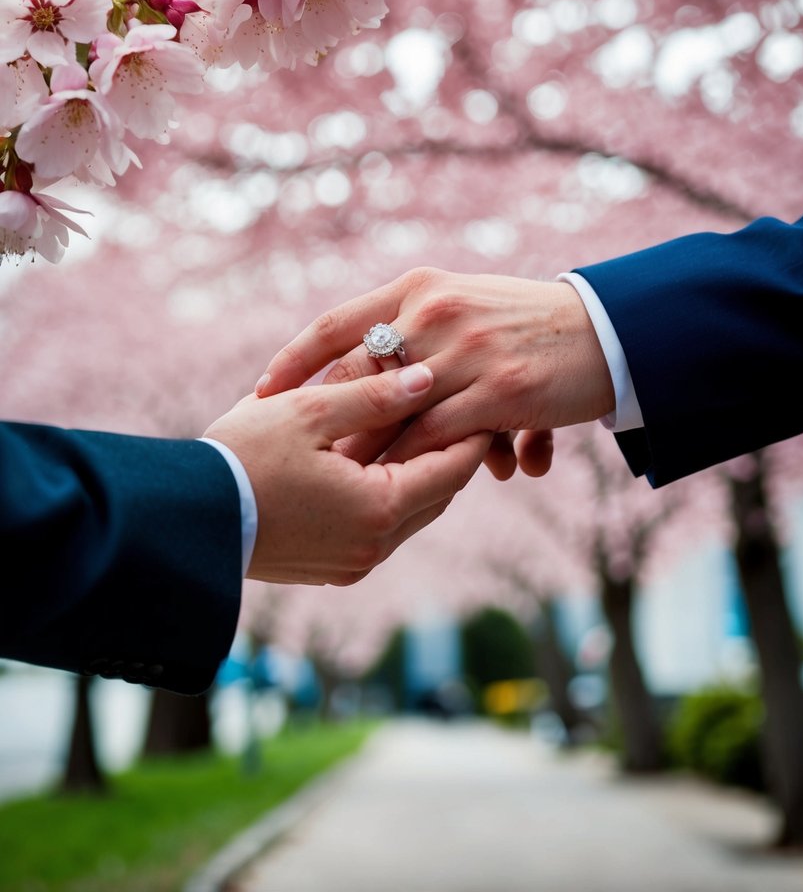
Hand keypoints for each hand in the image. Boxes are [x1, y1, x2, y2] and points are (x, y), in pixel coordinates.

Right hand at [204, 361, 490, 584]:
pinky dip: (387, 493)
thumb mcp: (310, 410)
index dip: (471, 428)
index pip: (453, 466)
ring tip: (417, 424)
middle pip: (439, 493)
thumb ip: (374, 393)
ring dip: (416, 472)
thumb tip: (428, 377)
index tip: (480, 393)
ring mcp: (352, 563)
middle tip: (457, 405)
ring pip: (411, 511)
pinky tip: (372, 457)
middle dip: (448, 449)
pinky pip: (380, 526)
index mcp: (379, 509)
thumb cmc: (241, 457)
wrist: (181, 520)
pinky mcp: (330, 568)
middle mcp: (375, 547)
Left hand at [255, 269, 613, 477]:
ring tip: (342, 485)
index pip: (338, 324)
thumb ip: (415, 336)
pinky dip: (419, 464)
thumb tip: (369, 386)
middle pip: (359, 375)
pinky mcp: (498, 390)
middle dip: (325, 421)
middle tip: (295, 456)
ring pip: (394, 414)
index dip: (295, 360)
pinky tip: (415, 487)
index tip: (262, 393)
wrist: (604, 331)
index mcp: (420, 289)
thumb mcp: (465, 308)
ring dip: (366, 454)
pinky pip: (439, 436)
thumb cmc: (528, 325)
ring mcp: (467, 351)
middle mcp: (436, 313)